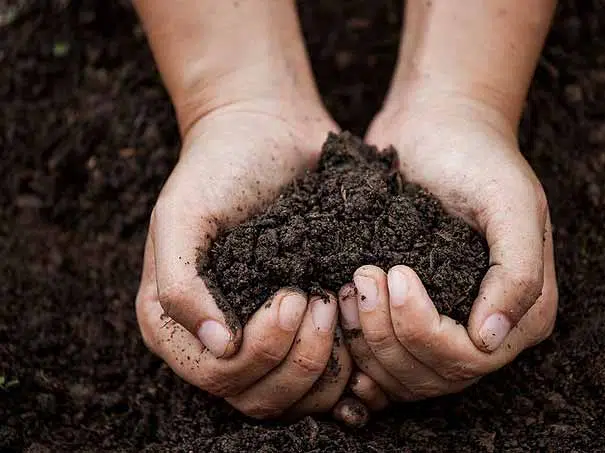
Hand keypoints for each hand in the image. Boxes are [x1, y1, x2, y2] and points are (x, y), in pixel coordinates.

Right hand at [135, 100, 364, 421]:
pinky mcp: (305, 324)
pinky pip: (330, 374)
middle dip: (299, 358)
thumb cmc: (219, 167)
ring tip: (337, 302)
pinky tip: (359, 325)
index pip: (220, 378)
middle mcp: (220, 339)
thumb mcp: (182, 214)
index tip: (291, 295)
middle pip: (261, 397)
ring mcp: (265, 335)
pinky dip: (350, 361)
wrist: (267, 129)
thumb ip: (181, 283)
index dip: (260, 352)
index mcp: (179, 323)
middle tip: (320, 299)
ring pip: (298, 397)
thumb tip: (218, 345)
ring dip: (326, 362)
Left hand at [339, 90, 557, 404]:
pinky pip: (380, 364)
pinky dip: (356, 350)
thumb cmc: (475, 156)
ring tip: (349, 286)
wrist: (436, 127)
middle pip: (432, 375)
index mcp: (523, 311)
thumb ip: (518, 270)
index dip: (424, 330)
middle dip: (387, 334)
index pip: (469, 359)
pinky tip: (339, 314)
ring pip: (401, 377)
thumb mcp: (509, 200)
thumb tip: (492, 339)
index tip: (394, 273)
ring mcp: (446, 326)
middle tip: (363, 277)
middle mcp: (486, 329)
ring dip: (366, 340)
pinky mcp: (408, 318)